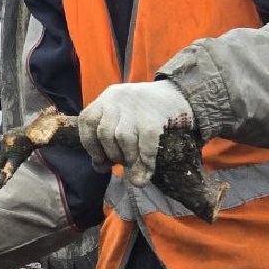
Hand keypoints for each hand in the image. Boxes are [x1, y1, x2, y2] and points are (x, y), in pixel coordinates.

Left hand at [78, 79, 193, 186]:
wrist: (181, 95)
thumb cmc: (148, 112)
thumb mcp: (124, 116)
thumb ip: (109, 138)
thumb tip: (99, 167)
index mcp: (107, 97)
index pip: (87, 121)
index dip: (90, 145)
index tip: (100, 160)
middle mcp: (118, 98)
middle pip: (104, 133)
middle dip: (111, 154)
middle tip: (122, 163)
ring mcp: (136, 106)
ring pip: (123, 139)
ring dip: (128, 159)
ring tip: (135, 168)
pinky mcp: (154, 118)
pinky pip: (145, 146)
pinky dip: (145, 162)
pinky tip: (146, 173)